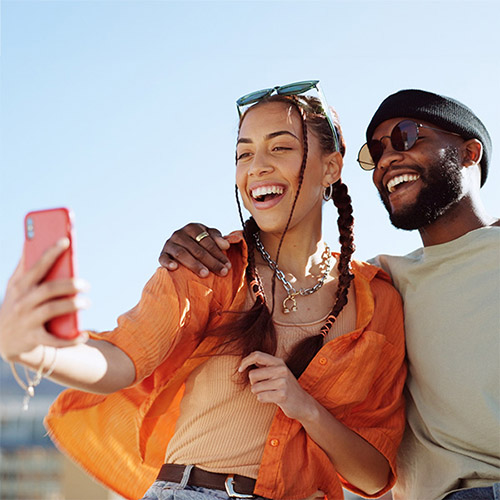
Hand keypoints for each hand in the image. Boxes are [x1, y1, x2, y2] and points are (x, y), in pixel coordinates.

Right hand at [0, 238, 88, 362]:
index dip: (51, 253)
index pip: (37, 266)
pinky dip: (70, 339)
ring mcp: (26, 320)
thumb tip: (31, 240)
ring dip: (72, 305)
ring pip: (51, 310)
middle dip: (70, 285)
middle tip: (86, 285)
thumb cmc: (17, 304)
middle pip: (48, 289)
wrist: (2, 339)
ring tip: (86, 303)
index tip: (66, 241)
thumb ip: (24, 265)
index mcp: (20, 285)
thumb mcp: (15, 285)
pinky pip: (53, 339)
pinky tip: (83, 334)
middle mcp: (22, 302)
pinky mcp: (33, 338)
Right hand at [158, 223, 230, 277]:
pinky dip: (168, 263)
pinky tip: (175, 268)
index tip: (227, 266)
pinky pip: (163, 258)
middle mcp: (179, 234)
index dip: (219, 254)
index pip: (207, 241)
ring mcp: (170, 244)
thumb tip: (225, 245)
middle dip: (211, 262)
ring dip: (194, 264)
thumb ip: (217, 239)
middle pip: (197, 249)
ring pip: (182, 254)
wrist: (179, 247)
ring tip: (205, 274)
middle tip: (222, 272)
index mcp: (192, 228)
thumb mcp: (209, 237)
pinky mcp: (162, 254)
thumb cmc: (198, 243)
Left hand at [239, 351, 316, 421]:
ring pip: (255, 388)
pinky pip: (260, 397)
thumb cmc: (285, 386)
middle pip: (252, 375)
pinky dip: (263, 399)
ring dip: (258, 393)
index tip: (240, 369)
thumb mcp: (278, 371)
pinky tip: (273, 398)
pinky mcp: (282, 395)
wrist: (303, 403)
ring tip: (270, 392)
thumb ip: (265, 365)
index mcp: (278, 362)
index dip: (245, 361)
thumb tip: (246, 361)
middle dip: (253, 383)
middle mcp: (281, 369)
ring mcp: (283, 382)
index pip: (256, 355)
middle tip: (264, 386)